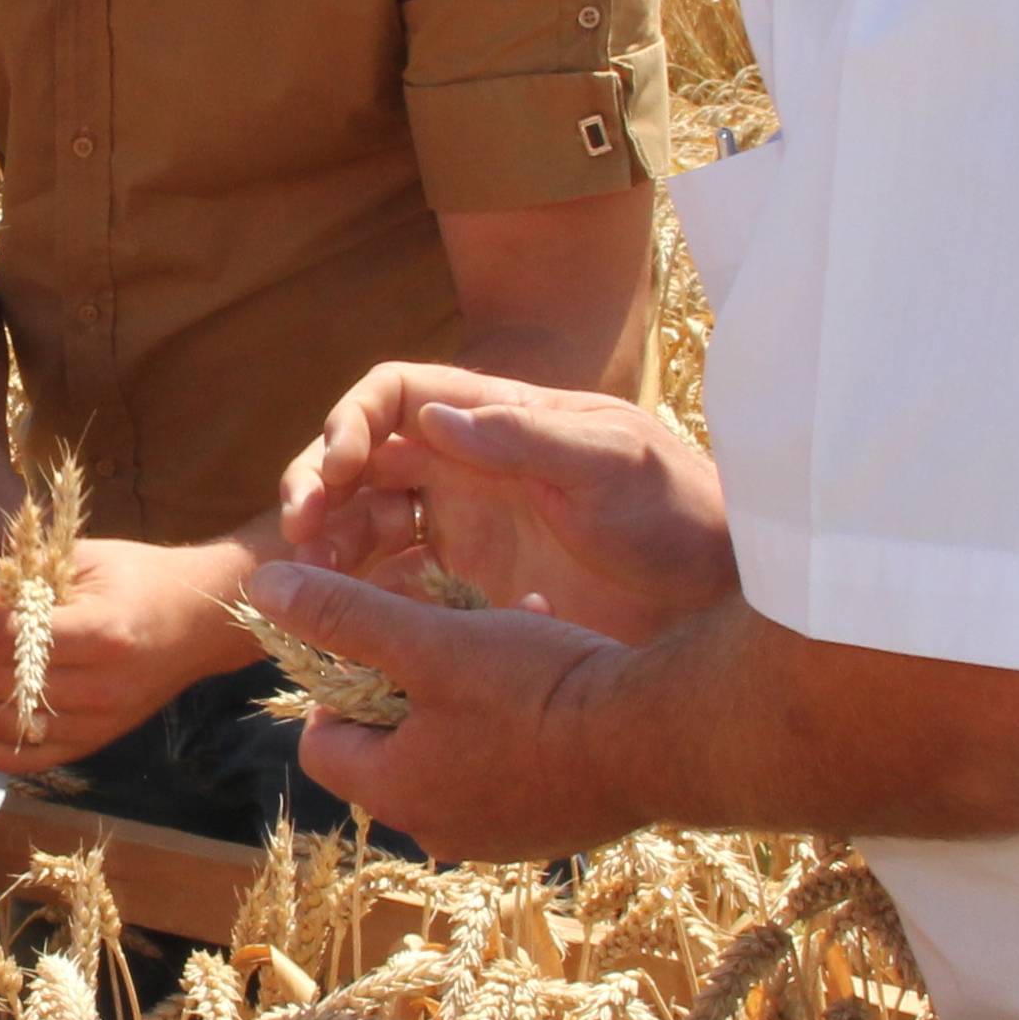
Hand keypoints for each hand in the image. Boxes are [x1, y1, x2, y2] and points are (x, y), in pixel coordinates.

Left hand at [0, 535, 246, 769]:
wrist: (200, 621)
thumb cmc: (141, 578)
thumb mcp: (80, 559)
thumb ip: (12, 575)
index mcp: (102, 633)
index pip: (10, 638)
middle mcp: (100, 688)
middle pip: (0, 684)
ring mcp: (98, 723)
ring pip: (3, 727)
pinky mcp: (92, 742)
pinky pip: (23, 759)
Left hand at [243, 562, 655, 863]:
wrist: (658, 741)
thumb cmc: (538, 689)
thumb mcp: (430, 641)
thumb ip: (344, 616)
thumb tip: (261, 586)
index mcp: (394, 790)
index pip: (322, 742)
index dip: (341, 684)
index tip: (385, 642)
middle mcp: (436, 828)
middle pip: (389, 747)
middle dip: (410, 684)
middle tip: (450, 636)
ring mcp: (495, 835)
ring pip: (451, 751)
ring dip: (464, 696)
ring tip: (506, 642)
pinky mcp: (547, 828)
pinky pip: (505, 769)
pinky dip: (512, 723)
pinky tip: (550, 674)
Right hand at [278, 365, 733, 647]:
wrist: (719, 598)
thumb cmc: (677, 512)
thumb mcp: (611, 463)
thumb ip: (527, 436)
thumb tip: (436, 419)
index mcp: (492, 420)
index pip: (392, 396)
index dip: (350, 422)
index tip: (338, 467)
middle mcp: (466, 469)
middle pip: (359, 464)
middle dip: (316, 488)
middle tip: (299, 533)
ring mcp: (464, 532)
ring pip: (365, 527)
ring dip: (328, 546)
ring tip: (312, 581)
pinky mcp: (470, 593)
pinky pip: (395, 589)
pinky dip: (363, 598)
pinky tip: (360, 623)